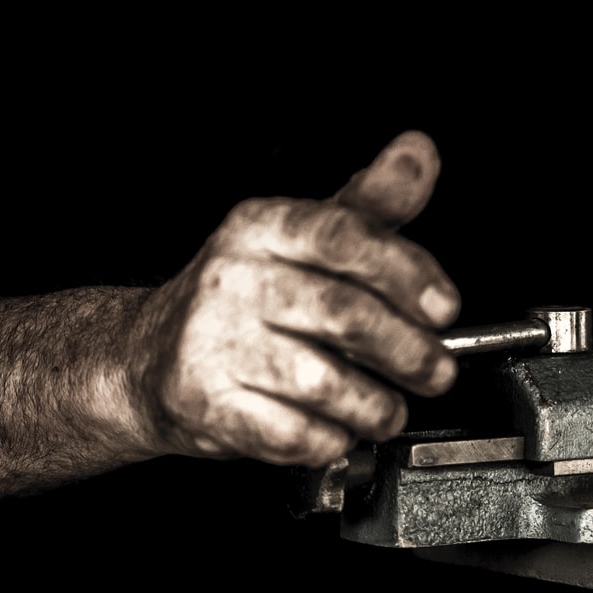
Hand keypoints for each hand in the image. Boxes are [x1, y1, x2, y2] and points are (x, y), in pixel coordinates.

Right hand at [132, 131, 460, 467]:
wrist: (147, 360)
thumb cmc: (245, 299)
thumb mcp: (303, 239)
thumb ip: (368, 205)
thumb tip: (418, 153)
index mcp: (261, 227)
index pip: (342, 237)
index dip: (406, 273)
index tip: (444, 308)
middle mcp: (233, 278)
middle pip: (342, 314)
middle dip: (407, 351)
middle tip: (436, 371)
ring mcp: (212, 341)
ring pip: (321, 382)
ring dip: (375, 404)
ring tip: (389, 410)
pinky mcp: (204, 401)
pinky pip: (289, 432)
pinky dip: (329, 439)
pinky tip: (336, 430)